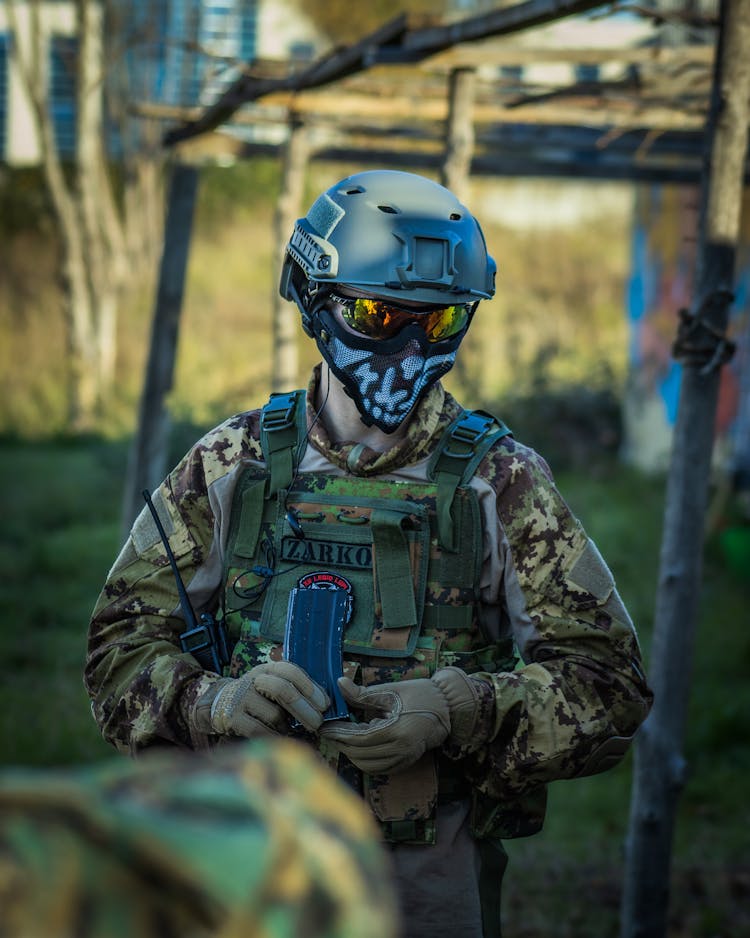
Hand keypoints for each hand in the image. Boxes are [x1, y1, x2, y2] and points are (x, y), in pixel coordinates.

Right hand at [193, 661, 329, 737]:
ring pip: (274, 714)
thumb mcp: (273, 685)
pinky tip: (278, 738)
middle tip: (317, 723)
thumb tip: (326, 703)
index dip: (310, 687)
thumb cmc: (257, 698)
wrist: (220, 705)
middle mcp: (253, 679)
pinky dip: (274, 737)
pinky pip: (260, 730)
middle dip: (304, 709)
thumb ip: (295, 689)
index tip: (325, 704)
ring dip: (287, 726)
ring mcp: (241, 698)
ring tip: (291, 730)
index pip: (290, 670)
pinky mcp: (232, 718)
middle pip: (283, 690)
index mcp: (267, 668)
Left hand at [319, 676, 449, 773]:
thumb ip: (363, 693)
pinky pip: (379, 768)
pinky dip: (365, 760)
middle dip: (341, 744)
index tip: (324, 727)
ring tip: (341, 738)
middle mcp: (401, 750)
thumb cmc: (421, 694)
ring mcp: (404, 759)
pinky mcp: (406, 762)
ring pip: (368, 765)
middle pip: (360, 754)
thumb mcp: (391, 691)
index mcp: (397, 730)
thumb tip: (339, 684)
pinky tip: (358, 747)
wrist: (449, 707)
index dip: (339, 733)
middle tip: (329, 732)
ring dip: (351, 754)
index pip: (359, 738)